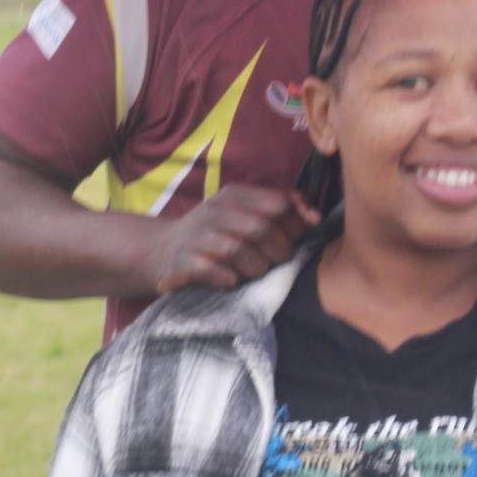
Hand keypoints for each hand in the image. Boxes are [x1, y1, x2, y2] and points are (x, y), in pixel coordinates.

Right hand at [152, 187, 320, 293]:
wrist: (161, 250)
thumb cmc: (215, 235)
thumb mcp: (244, 214)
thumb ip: (279, 211)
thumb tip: (315, 217)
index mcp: (234, 196)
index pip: (278, 204)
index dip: (296, 225)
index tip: (298, 239)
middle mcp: (215, 211)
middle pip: (261, 227)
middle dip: (278, 250)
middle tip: (278, 261)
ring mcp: (197, 236)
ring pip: (238, 249)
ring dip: (256, 267)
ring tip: (255, 272)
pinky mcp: (183, 261)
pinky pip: (213, 270)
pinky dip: (229, 278)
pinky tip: (232, 280)